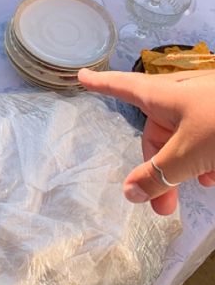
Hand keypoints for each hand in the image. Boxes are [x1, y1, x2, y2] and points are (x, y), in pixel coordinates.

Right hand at [77, 68, 214, 215]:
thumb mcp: (189, 153)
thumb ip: (159, 175)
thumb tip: (128, 193)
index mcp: (164, 94)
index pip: (122, 87)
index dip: (102, 84)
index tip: (82, 77)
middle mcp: (182, 94)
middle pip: (156, 130)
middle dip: (157, 168)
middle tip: (162, 207)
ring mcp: (207, 103)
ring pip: (184, 137)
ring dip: (186, 167)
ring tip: (202, 187)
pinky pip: (207, 136)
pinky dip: (207, 157)